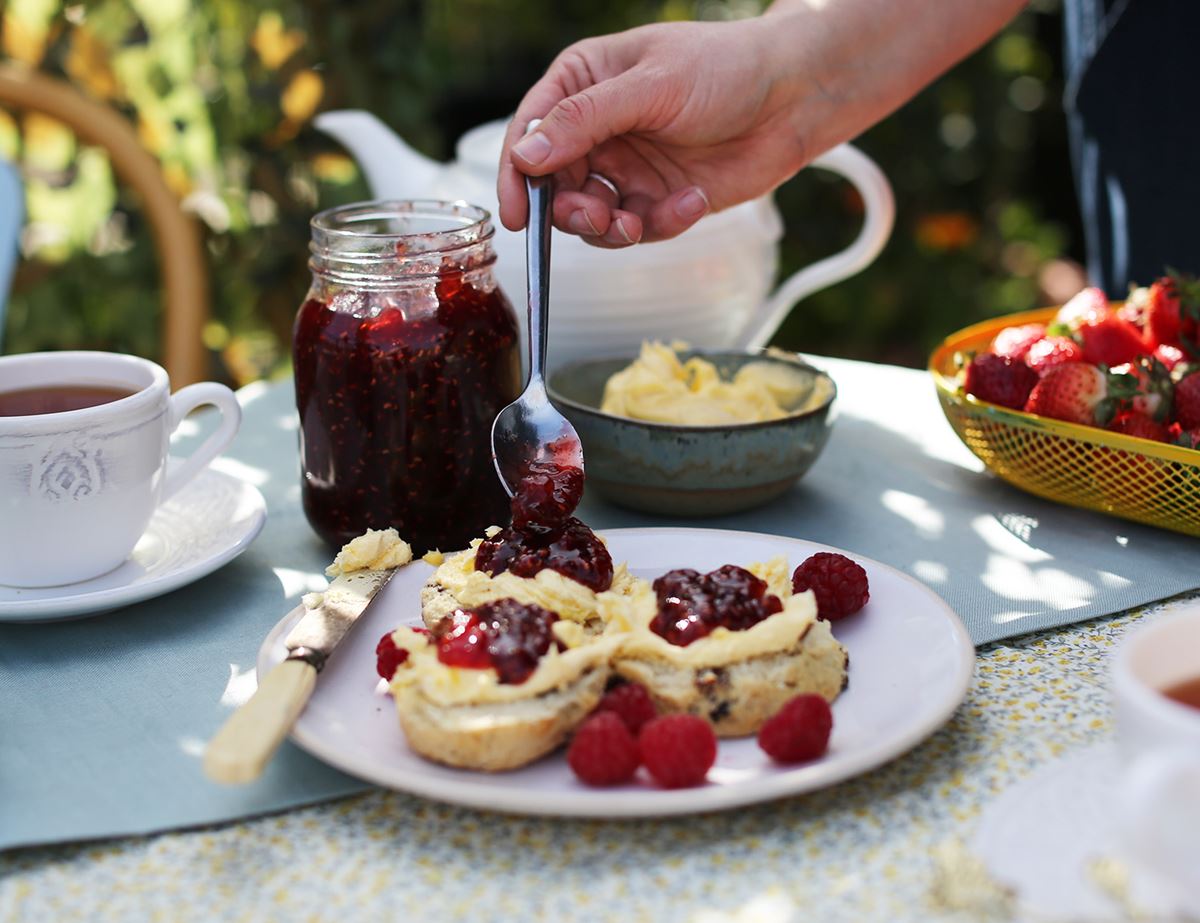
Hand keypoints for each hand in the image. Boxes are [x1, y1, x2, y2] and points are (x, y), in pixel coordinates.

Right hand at [497, 19, 806, 246]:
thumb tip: (525, 157)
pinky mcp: (658, 199)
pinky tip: (691, 200)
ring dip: (609, 228)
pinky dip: (661, 223)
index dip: (518, 175)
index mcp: (582, 83)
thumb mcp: (649, 86)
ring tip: (636, 223)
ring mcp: (627, 167)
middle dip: (569, 209)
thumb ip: (584, 121)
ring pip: (592, 217)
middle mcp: (597, 129)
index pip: (530, 133)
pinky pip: (640, 227)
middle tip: (594, 216)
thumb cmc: (724, 68)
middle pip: (555, 185)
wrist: (793, 96)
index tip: (518, 214)